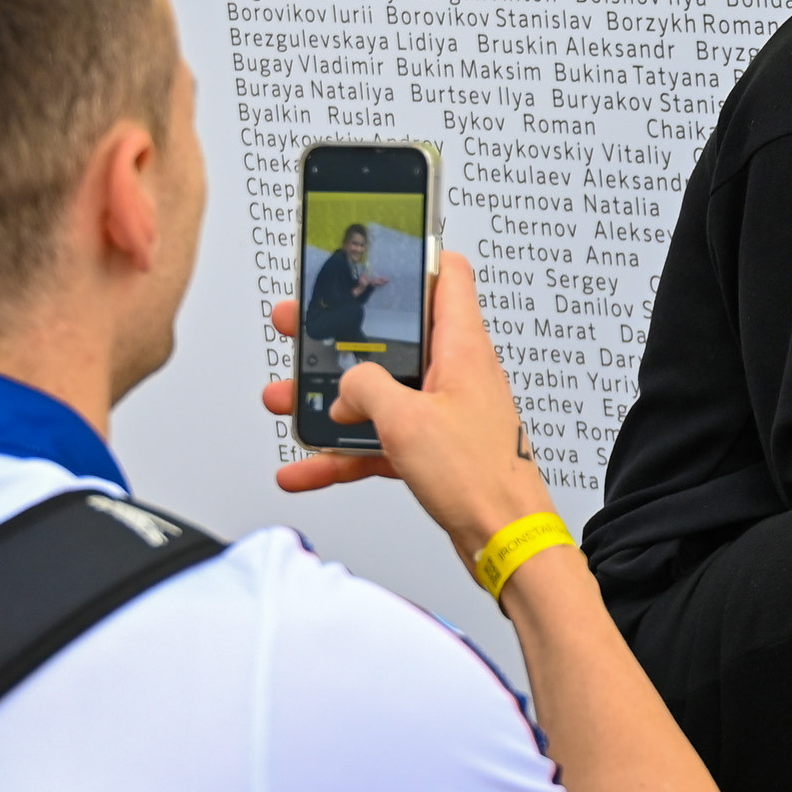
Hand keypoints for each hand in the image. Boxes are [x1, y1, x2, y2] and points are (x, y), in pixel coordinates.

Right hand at [260, 251, 555, 563]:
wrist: (505, 540)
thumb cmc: (481, 477)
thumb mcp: (406, 419)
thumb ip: (364, 388)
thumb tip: (346, 387)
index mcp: (461, 348)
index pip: (448, 277)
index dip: (414, 255)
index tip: (375, 251)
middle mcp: (455, 374)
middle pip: (392, 337)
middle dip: (340, 334)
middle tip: (299, 326)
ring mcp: (444, 413)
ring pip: (377, 393)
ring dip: (328, 399)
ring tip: (286, 398)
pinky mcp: (434, 450)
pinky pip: (378, 442)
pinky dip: (341, 453)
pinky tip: (304, 467)